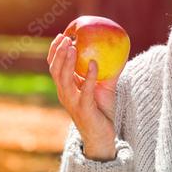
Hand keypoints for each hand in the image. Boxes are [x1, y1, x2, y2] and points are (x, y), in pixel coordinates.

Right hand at [47, 33, 119, 156]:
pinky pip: (85, 90)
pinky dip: (88, 76)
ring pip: (64, 79)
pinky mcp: (84, 108)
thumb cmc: (101, 109)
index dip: (54, 51)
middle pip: (55, 70)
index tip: (61, 36)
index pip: (54, 67)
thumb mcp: (102, 85)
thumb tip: (116, 49)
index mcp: (65, 88)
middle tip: (65, 38)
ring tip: (72, 47)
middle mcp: (65, 94)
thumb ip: (106, 69)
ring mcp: (72, 102)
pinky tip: (93, 63)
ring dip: (67, 62)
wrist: (102, 135)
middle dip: (58, 53)